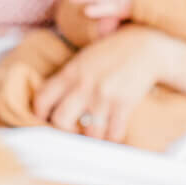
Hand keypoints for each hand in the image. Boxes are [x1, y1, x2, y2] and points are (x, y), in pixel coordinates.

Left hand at [32, 27, 171, 144]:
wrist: (145, 46)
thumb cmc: (112, 53)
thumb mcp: (83, 60)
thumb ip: (66, 79)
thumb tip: (50, 102)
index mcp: (70, 73)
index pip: (42, 99)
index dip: (40, 115)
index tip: (46, 121)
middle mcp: (83, 85)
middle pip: (60, 121)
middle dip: (65, 131)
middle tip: (74, 132)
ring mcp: (104, 96)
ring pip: (89, 134)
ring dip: (93, 138)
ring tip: (97, 133)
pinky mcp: (124, 104)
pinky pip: (114, 134)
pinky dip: (114, 138)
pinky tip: (114, 132)